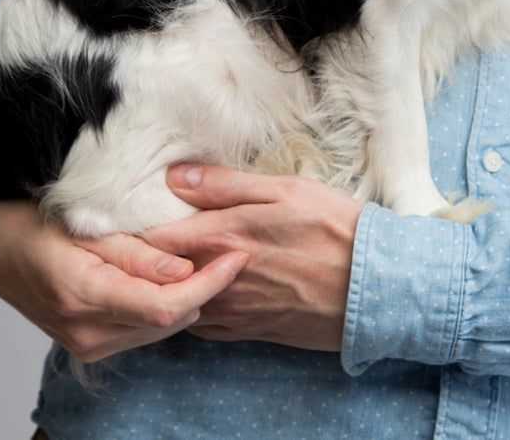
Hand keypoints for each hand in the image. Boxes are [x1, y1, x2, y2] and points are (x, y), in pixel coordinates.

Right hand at [0, 189, 248, 362]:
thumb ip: (136, 251)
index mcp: (82, 293)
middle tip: (223, 250)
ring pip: (162, 328)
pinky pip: (144, 330)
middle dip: (204, 287)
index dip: (209, 283)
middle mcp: (84, 330)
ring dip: (186, 298)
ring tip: (198, 260)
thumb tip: (182, 270)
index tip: (237, 255)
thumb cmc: (41, 224)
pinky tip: (168, 278)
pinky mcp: (90, 348)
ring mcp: (86, 344)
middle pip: (170, 320)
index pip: (165, 305)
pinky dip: (164, 307)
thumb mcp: (88, 224)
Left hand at [142, 165, 364, 351]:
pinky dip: (193, 308)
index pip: (151, 237)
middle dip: (145, 260)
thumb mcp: (287, 189)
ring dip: (168, 287)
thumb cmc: (336, 229)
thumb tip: (176, 177)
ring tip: (172, 268)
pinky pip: (202, 325)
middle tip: (143, 244)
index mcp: (220, 235)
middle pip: (156, 273)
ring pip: (176, 301)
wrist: (375, 286)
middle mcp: (216, 277)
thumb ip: (226, 185)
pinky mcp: (249, 331)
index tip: (134, 219)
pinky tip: (205, 292)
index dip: (136, 228)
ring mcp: (231, 309)